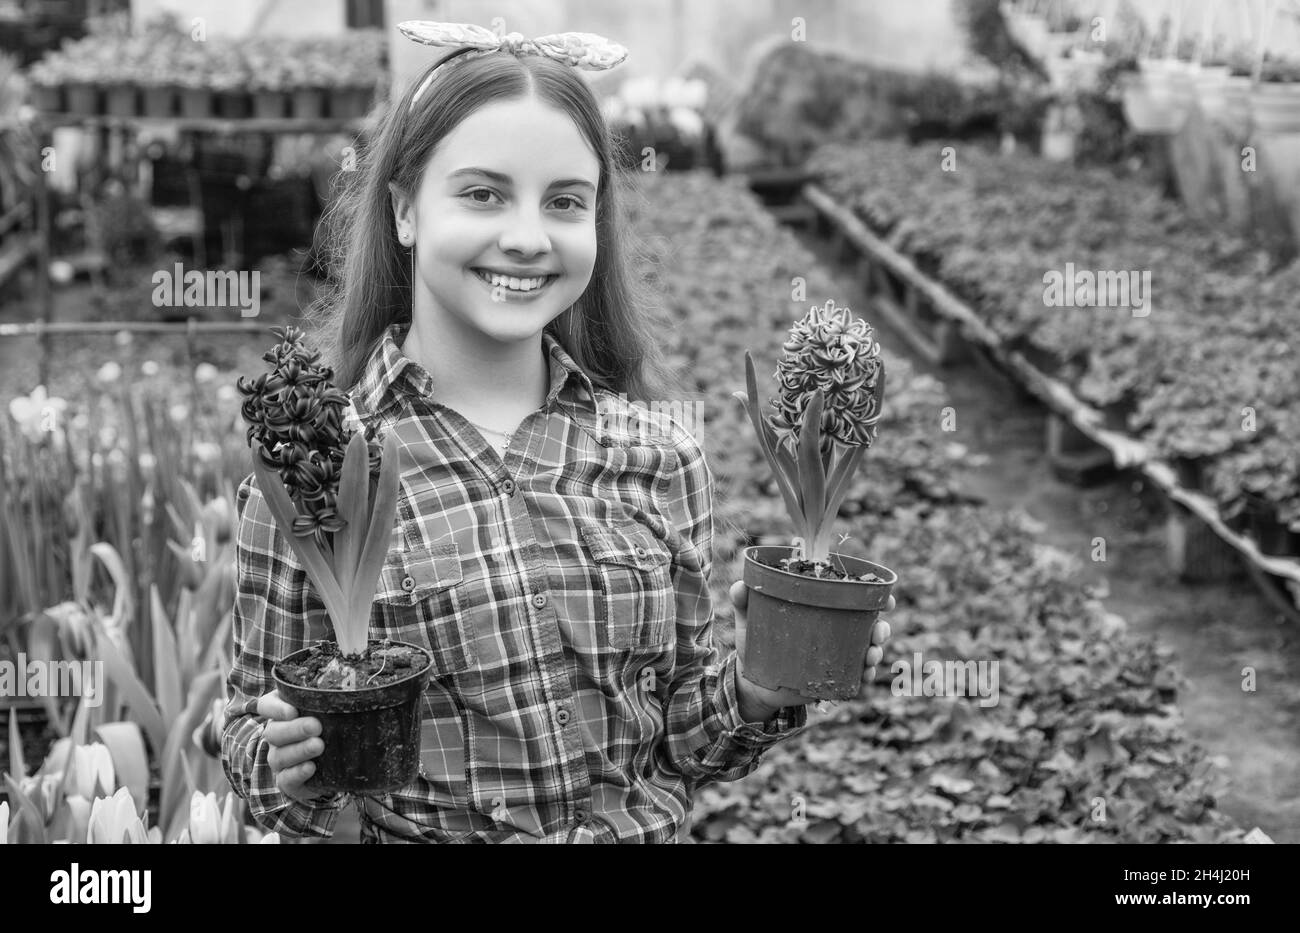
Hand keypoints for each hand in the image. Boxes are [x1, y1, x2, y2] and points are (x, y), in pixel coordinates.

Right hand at [256, 690, 329, 804]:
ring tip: (319, 746)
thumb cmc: (328, 724)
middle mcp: (275, 735)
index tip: (293, 710)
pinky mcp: (286, 780)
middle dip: (295, 729)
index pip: (267, 705)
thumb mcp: (327, 708)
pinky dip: (297, 773)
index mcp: (281, 712)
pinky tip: (311, 768)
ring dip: (299, 751)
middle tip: (316, 726)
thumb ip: (331, 697)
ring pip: (279, 755)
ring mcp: (279, 759)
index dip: (276, 708)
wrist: (327, 764)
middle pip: (274, 731)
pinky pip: (285, 779)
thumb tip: (360, 688)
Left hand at [730, 580, 892, 718]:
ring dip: (876, 652)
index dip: (876, 597)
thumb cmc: (755, 641)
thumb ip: (744, 601)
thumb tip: (740, 586)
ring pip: (868, 651)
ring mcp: (837, 655)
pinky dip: (865, 676)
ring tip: (871, 656)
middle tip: (879, 631)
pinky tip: (866, 675)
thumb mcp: (749, 619)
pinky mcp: (833, 677)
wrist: (751, 679)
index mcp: (821, 609)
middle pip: (869, 625)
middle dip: (882, 628)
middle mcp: (835, 630)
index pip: (854, 599)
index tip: (888, 600)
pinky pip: (856, 677)